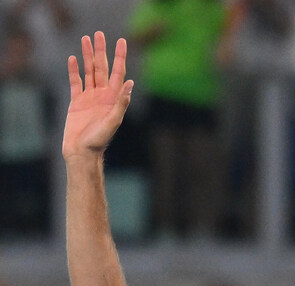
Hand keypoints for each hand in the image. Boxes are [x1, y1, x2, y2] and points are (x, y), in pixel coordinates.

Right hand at [62, 32, 133, 160]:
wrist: (81, 152)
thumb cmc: (99, 141)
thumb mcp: (112, 122)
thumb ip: (121, 104)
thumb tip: (130, 84)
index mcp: (112, 99)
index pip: (118, 73)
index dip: (120, 57)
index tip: (122, 42)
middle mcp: (102, 96)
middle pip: (102, 68)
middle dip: (101, 51)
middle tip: (99, 33)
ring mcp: (89, 98)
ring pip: (88, 71)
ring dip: (87, 56)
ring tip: (86, 39)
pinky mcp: (76, 102)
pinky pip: (75, 82)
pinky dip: (74, 70)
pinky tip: (73, 59)